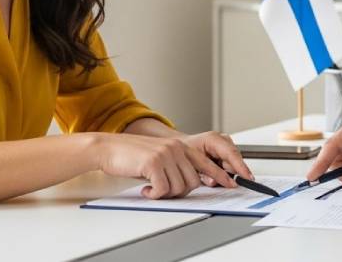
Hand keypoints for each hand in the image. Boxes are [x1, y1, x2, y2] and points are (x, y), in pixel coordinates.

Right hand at [93, 133, 235, 198]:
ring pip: (179, 187)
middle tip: (162, 190)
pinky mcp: (154, 163)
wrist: (110, 148)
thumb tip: (190, 184)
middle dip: (179, 191)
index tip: (231, 183)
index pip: (206, 164)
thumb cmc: (133, 156)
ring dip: (164, 193)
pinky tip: (145, 189)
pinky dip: (153, 194)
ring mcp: (166, 154)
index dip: (220, 175)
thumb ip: (177, 166)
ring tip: (151, 187)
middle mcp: (177, 148)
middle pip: (193, 182)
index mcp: (181, 146)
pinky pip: (162, 190)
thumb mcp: (160, 158)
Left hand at [181, 131, 254, 186]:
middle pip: (234, 161)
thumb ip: (203, 174)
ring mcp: (227, 145)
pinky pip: (231, 166)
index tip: (248, 178)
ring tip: (209, 173)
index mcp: (213, 139)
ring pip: (233, 165)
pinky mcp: (228, 153)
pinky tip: (214, 171)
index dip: (241, 167)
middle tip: (217, 181)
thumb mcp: (191, 164)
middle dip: (229, 174)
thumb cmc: (185, 152)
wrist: (183, 147)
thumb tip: (215, 181)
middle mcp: (223, 140)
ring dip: (225, 173)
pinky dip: (224, 172)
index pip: (231, 153)